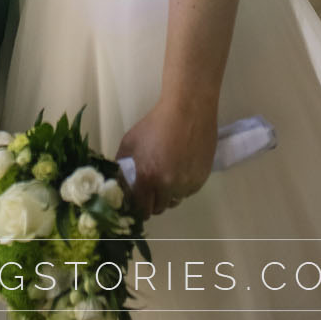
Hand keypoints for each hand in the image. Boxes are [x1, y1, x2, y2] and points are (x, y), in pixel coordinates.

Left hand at [115, 99, 216, 217]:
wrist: (188, 110)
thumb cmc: (156, 123)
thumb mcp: (130, 141)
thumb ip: (121, 165)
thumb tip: (119, 183)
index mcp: (148, 177)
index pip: (141, 209)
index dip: (138, 207)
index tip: (138, 202)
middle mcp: (168, 186)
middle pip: (159, 208)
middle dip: (153, 201)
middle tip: (151, 188)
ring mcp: (187, 184)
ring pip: (174, 200)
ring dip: (168, 194)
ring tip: (167, 175)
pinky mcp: (201, 179)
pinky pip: (188, 192)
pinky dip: (183, 186)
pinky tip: (180, 168)